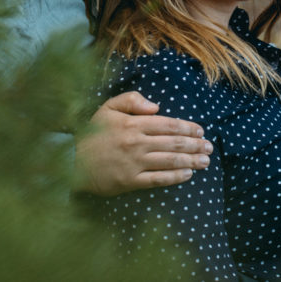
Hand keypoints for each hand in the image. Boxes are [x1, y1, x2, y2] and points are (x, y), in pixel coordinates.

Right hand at [74, 91, 212, 195]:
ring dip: (191, 161)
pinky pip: (158, 179)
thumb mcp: (108, 108)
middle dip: (195, 145)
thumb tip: (156, 107)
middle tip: (209, 147)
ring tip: (205, 161)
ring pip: (169, 161)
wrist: (71, 161)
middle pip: (173, 143)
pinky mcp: (130, 181)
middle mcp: (137, 142)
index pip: (168, 124)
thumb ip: (132, 100)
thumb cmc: (92, 133)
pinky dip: (175, 177)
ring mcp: (134, 163)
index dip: (187, 128)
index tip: (201, 130)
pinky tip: (187, 174)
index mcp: (134, 123)